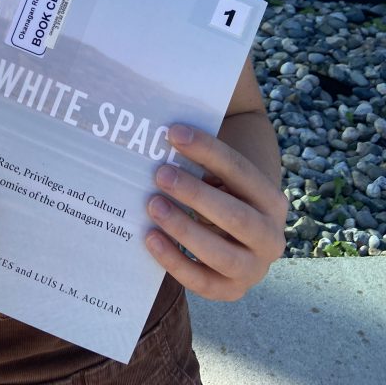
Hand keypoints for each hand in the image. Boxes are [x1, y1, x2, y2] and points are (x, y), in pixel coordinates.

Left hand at [144, 124, 286, 300]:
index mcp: (272, 200)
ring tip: (153, 205)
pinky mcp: (232, 291)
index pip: (240, 171)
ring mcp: (255, 269)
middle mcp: (271, 237)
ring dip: (184, 229)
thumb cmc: (222, 194)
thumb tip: (170, 139)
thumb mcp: (224, 179)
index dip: (207, 150)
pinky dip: (175, 262)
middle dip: (196, 194)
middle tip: (160, 174)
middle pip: (236, 216)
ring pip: (221, 254)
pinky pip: (203, 283)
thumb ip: (204, 163)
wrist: (240, 235)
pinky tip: (151, 238)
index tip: (174, 133)